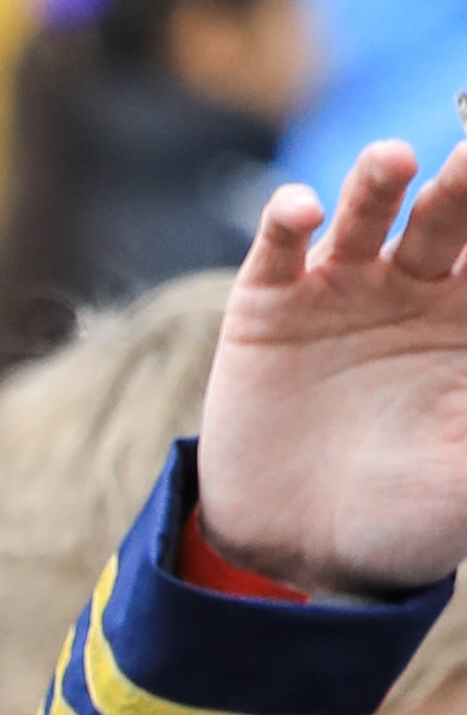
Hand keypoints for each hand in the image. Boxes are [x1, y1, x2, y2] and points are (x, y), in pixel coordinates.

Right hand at [197, 140, 466, 598]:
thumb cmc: (414, 519)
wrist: (302, 554)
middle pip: (450, 217)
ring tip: (392, 160)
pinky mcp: (267, 306)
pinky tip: (303, 211)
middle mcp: (415, 292)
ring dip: (378, 183)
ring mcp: (340, 293)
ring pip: (369, 215)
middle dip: (464, 181)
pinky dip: (287, 222)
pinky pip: (279, 250)